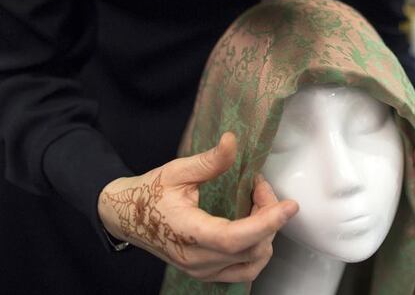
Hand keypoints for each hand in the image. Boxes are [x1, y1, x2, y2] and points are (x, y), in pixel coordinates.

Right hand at [98, 132, 297, 282]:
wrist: (125, 218)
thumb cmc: (150, 193)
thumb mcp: (176, 171)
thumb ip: (209, 161)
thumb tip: (232, 141)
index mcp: (187, 232)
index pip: (233, 238)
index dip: (265, 223)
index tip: (289, 206)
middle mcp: (196, 259)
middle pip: (250, 248)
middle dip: (268, 216)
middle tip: (259, 187)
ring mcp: (201, 271)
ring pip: (252, 262)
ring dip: (265, 233)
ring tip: (256, 206)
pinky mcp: (206, 274)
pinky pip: (244, 270)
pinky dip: (257, 249)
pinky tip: (253, 225)